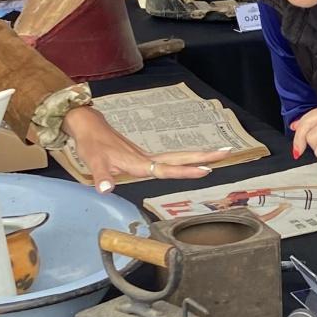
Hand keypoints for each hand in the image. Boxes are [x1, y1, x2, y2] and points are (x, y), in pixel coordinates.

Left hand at [63, 105, 230, 194]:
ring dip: (199, 156)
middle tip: (228, 152)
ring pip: (178, 157)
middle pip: (181, 158)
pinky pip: (170, 160)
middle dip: (204, 156)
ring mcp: (146, 158)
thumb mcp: (94, 161)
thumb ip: (101, 177)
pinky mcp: (143, 158)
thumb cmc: (92, 144)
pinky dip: (185, 160)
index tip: (206, 169)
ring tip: (220, 155)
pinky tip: (194, 161)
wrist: (88, 126)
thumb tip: (106, 190)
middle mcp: (147, 160)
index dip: (186, 171)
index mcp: (139, 163)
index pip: (167, 169)